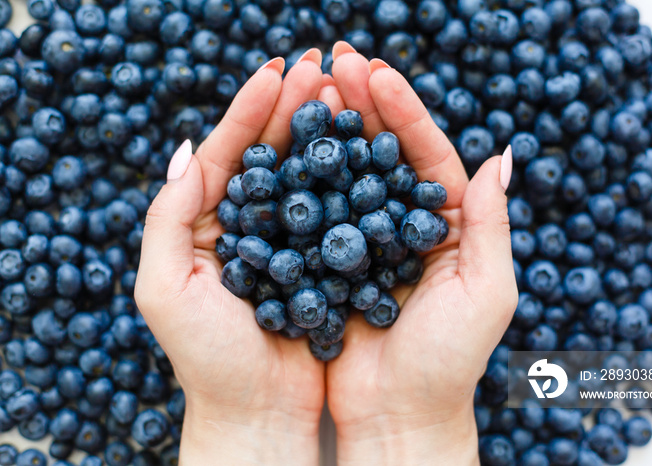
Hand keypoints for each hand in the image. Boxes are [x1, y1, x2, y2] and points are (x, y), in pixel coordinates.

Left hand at [135, 50, 327, 465]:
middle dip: (291, 109)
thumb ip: (167, 217)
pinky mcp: (322, 261)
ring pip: (306, 175)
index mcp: (205, 225)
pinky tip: (366, 149)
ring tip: (344, 92)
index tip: (276, 73)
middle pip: (269, 155)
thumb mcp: (165, 289)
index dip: (248, 112)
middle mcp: (246, 226)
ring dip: (323, 133)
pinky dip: (349, 178)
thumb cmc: (208, 359)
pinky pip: (336, 210)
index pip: (226, 155)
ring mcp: (288, 242)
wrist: (260, 413)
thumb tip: (186, 151)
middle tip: (320, 66)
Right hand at [325, 43, 518, 464]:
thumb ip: (491, 226)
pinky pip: (315, 213)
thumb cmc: (449, 361)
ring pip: (346, 175)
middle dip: (363, 106)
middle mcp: (404, 227)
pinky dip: (303, 179)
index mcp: (446, 226)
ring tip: (311, 87)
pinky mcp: (329, 263)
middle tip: (338, 60)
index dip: (403, 113)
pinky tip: (285, 146)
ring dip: (330, 131)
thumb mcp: (485, 292)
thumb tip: (500, 157)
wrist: (396, 415)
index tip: (377, 73)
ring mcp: (364, 242)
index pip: (426, 156)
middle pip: (383, 154)